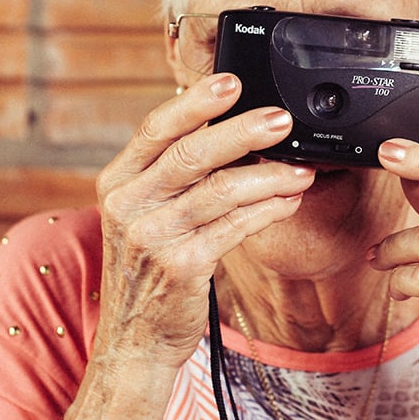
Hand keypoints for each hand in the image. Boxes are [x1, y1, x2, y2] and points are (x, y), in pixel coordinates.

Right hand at [92, 73, 314, 369]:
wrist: (134, 339)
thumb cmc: (149, 267)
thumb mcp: (145, 214)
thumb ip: (174, 174)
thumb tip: (232, 128)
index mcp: (117, 182)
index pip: (156, 129)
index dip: (195, 103)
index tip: (231, 81)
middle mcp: (128, 206)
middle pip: (192, 154)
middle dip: (243, 131)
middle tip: (282, 119)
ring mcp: (152, 237)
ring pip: (222, 191)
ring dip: (270, 176)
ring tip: (301, 168)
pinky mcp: (182, 267)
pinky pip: (236, 227)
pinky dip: (269, 209)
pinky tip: (289, 200)